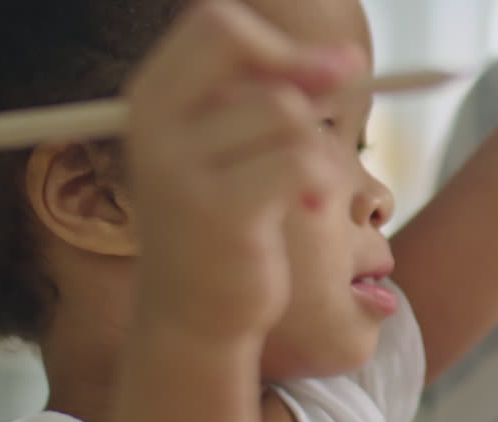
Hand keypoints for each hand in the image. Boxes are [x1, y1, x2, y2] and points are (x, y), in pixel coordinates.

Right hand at [124, 1, 362, 343]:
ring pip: (286, 113)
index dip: (281, 43)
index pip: (216, 24)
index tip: (333, 73)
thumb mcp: (236, 153)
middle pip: (247, 53)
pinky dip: (322, 181)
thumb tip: (346, 59)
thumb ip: (272, 99)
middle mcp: (154, 126)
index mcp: (151, 100)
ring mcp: (180, 168)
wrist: (194, 317)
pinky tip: (316, 209)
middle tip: (333, 123)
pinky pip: (300, 159)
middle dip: (305, 78)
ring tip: (313, 191)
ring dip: (320, 150)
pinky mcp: (219, 211)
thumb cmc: (227, 228)